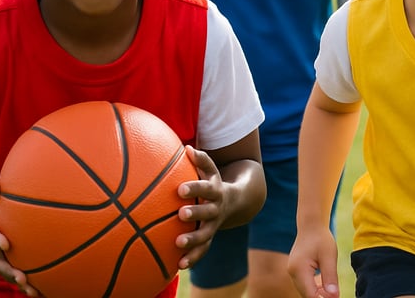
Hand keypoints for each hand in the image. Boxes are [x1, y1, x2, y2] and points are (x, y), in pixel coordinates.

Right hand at [0, 179, 38, 295]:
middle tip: (21, 278)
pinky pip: (19, 274)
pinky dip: (30, 284)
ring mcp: (1, 259)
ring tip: (34, 292)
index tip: (5, 243)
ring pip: (9, 274)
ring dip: (21, 284)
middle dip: (10, 272)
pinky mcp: (10, 263)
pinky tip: (44, 291)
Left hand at [174, 146, 226, 268]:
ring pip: (205, 234)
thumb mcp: (211, 170)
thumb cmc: (214, 183)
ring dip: (193, 240)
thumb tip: (186, 148)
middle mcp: (216, 209)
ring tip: (178, 244)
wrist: (236, 202)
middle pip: (207, 211)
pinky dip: (192, 258)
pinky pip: (203, 250)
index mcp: (215, 191)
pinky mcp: (210, 238)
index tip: (180, 189)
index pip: (204, 188)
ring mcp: (214, 225)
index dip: (194, 188)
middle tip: (181, 214)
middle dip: (195, 213)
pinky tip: (179, 266)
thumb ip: (200, 159)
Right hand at [288, 228, 339, 297]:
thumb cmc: (321, 238)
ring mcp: (292, 272)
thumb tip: (334, 296)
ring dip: (318, 293)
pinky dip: (315, 287)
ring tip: (332, 289)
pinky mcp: (295, 270)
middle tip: (336, 294)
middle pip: (307, 295)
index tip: (335, 297)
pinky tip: (325, 284)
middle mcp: (292, 272)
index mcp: (299, 269)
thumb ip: (330, 277)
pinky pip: (305, 284)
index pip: (310, 294)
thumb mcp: (329, 257)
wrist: (311, 225)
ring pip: (305, 291)